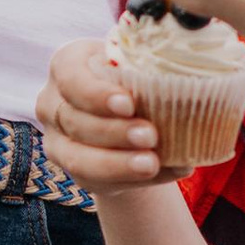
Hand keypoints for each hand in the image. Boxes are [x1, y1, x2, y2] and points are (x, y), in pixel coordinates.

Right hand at [37, 37, 165, 191]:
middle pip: (75, 120)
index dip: (96, 93)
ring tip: (152, 163)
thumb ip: (154, 70)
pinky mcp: (73, 170)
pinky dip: (131, 179)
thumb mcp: (141, 65)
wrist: (130, 115)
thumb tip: (192, 83)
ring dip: (117, 163)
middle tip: (150, 135)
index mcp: (67, 64)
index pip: (70, 76)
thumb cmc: (137, 78)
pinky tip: (161, 173)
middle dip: (113, 131)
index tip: (128, 104)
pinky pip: (95, 180)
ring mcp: (57, 140)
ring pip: (78, 158)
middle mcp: (52, 101)